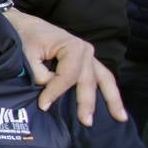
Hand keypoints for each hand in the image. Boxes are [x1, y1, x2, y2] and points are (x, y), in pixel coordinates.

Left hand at [5, 9, 125, 123]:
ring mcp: (90, 56)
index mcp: (73, 47)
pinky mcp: (88, 61)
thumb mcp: (28, 54)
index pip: (68, 76)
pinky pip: (103, 77)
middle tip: (86, 122)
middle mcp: (86, 51)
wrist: (27, 26)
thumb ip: (39, 73)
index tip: (42, 105)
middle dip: (87, 103)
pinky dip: (110, 91)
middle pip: (88, 81)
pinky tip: (116, 107)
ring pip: (105, 80)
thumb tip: (49, 87)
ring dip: (112, 100)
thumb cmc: (27, 38)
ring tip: (120, 118)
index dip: (55, 92)